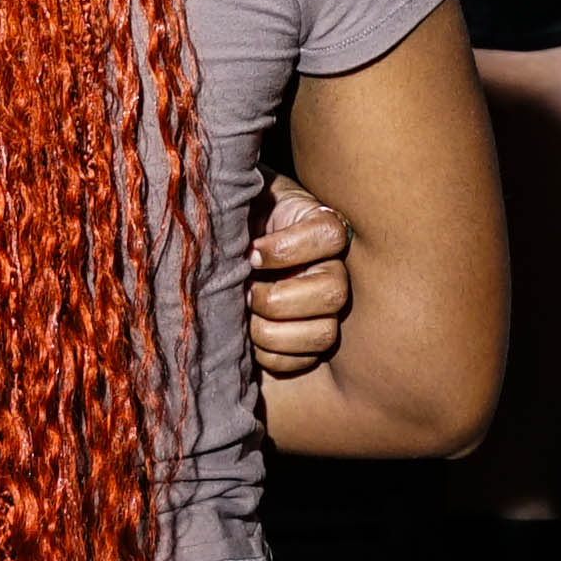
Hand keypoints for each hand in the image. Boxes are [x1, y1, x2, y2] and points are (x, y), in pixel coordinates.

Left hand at [247, 176, 354, 380]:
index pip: (330, 236)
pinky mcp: (309, 341)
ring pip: (323, 333)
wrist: (225, 247)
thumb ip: (245, 198)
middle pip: (334, 292)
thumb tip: (234, 226)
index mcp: (319, 226)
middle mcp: (332, 268)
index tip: (252, 252)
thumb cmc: (236, 219)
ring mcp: (324, 309)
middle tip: (246, 291)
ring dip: (274, 331)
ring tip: (246, 315)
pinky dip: (272, 356)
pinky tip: (250, 338)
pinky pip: (303, 362)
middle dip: (277, 299)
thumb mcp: (243, 198)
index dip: (288, 249)